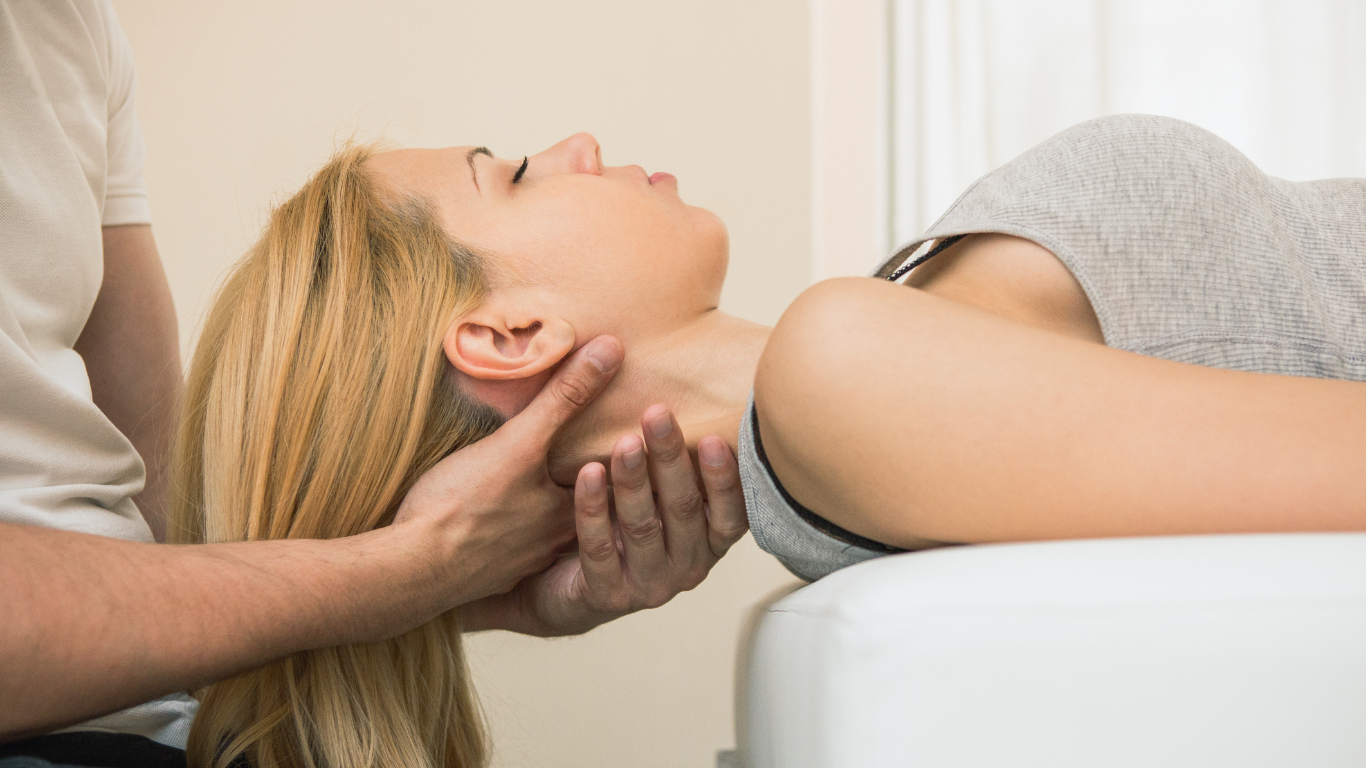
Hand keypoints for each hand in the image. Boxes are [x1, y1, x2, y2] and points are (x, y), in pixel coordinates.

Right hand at [391, 335, 623, 610]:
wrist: (407, 569)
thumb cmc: (462, 506)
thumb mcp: (519, 443)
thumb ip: (565, 398)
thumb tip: (613, 351)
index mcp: (569, 515)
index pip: (613, 481)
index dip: (621, 456)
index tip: (633, 434)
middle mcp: (552, 545)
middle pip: (579, 505)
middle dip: (585, 479)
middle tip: (590, 449)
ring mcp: (517, 563)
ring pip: (544, 529)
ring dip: (546, 506)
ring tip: (543, 478)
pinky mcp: (484, 573)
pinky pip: (509, 548)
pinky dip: (512, 529)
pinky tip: (499, 515)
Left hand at [465, 404, 748, 635]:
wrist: (566, 588)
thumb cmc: (624, 528)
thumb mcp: (660, 498)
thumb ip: (678, 464)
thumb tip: (689, 392)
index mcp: (709, 541)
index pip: (731, 513)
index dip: (724, 477)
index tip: (712, 436)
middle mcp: (687, 567)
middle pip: (683, 508)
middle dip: (669, 458)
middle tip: (656, 413)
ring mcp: (648, 586)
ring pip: (642, 527)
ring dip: (633, 481)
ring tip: (622, 442)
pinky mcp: (607, 596)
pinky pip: (599, 547)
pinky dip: (593, 508)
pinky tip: (588, 474)